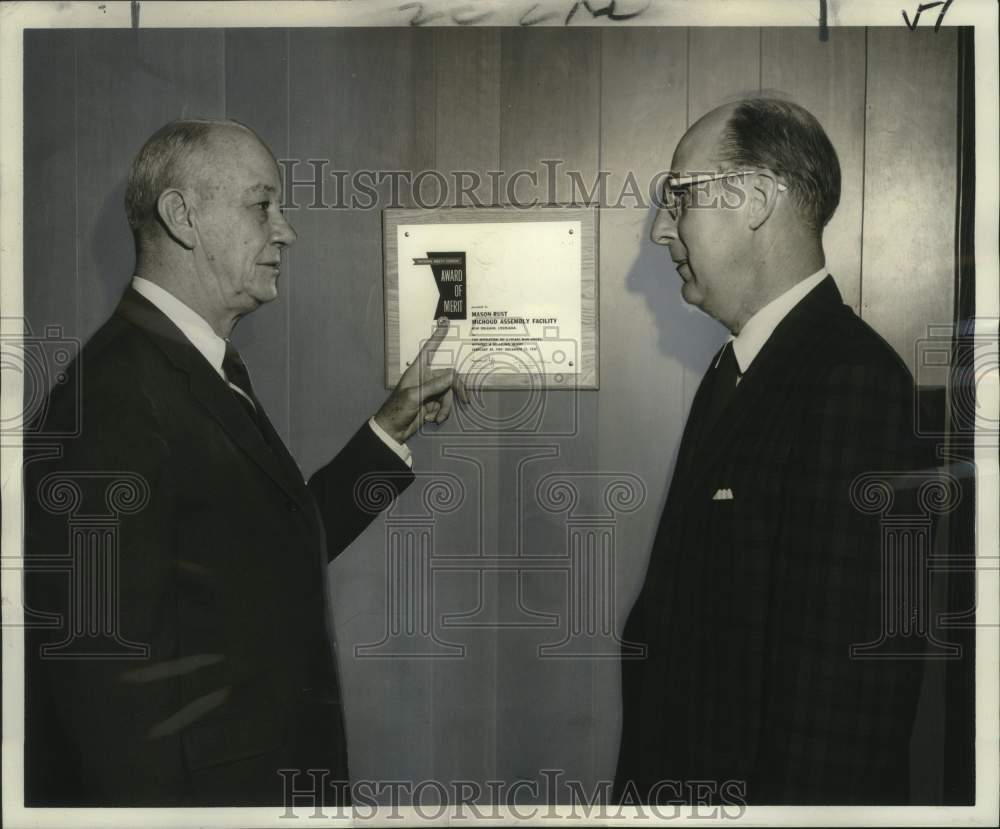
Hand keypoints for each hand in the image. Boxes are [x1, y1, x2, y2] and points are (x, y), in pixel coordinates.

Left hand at [374, 317, 467, 442]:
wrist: (393, 430)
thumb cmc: (398, 409)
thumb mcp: (415, 396)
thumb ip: (434, 386)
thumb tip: (452, 377)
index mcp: (418, 370)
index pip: (429, 349)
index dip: (438, 336)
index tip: (445, 322)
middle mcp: (425, 378)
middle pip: (449, 377)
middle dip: (455, 391)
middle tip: (466, 400)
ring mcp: (429, 391)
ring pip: (448, 394)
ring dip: (445, 407)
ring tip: (437, 418)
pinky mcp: (431, 403)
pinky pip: (444, 405)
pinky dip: (441, 413)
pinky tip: (432, 420)